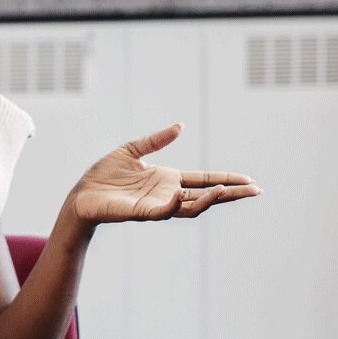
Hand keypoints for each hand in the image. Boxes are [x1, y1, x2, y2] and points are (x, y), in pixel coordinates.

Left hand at [67, 122, 261, 226]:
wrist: (81, 194)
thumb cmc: (104, 175)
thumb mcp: (132, 150)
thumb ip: (156, 140)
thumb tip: (181, 126)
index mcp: (167, 179)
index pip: (204, 180)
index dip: (226, 179)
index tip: (250, 180)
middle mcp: (167, 194)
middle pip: (206, 196)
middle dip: (231, 193)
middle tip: (256, 190)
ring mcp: (157, 205)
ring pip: (191, 206)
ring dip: (210, 199)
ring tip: (227, 190)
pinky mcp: (142, 213)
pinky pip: (164, 210)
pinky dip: (176, 204)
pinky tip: (185, 194)